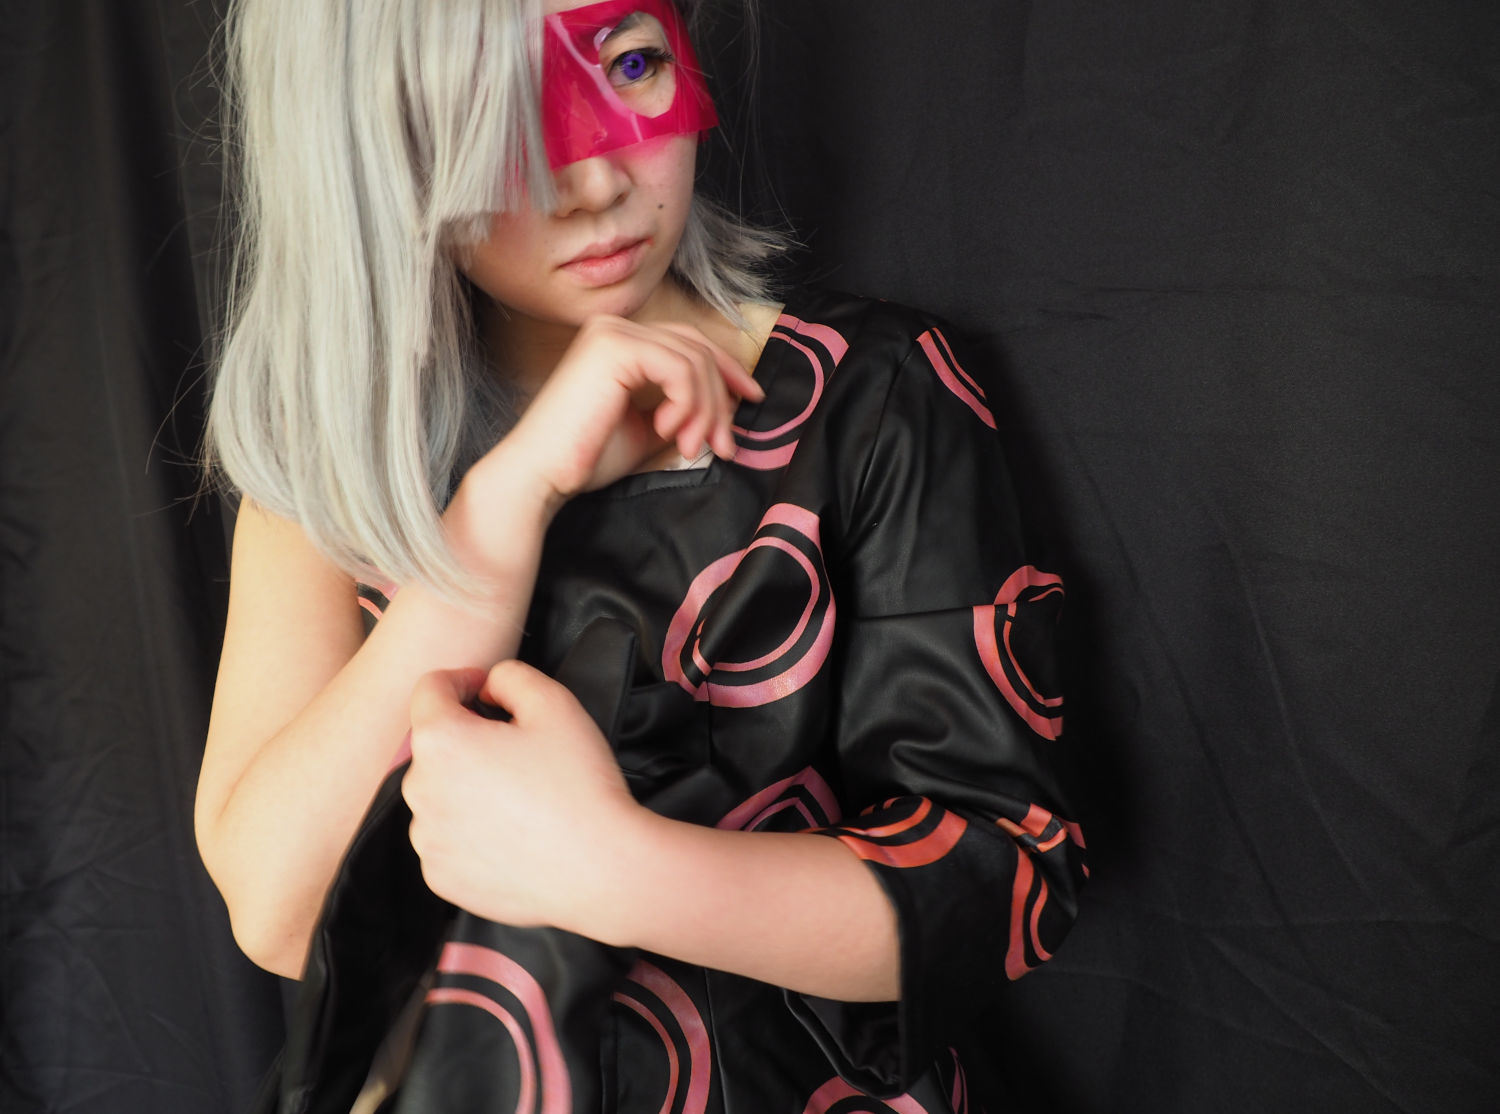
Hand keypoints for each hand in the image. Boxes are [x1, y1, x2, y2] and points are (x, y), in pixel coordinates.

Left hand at [402, 660, 643, 930]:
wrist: (599, 868)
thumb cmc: (579, 785)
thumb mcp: (555, 702)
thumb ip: (511, 675)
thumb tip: (488, 687)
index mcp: (442, 740)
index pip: (430, 689)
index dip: (463, 680)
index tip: (488, 692)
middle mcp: (420, 789)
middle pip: (433, 745)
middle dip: (466, 738)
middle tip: (516, 750)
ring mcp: (427, 839)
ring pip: (437, 794)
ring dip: (463, 786)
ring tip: (515, 796)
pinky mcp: (440, 876)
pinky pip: (445, 840)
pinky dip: (467, 832)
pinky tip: (510, 832)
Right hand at [483, 315, 762, 507]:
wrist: (542, 474)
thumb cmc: (585, 457)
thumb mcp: (646, 428)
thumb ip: (681, 409)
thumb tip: (726, 409)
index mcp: (619, 341)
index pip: (688, 342)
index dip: (727, 369)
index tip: (752, 399)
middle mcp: (615, 327)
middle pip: (697, 348)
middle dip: (722, 397)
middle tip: (727, 444)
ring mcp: (614, 333)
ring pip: (694, 360)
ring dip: (705, 410)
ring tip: (691, 446)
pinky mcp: (616, 348)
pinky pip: (680, 369)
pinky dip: (687, 404)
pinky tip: (669, 431)